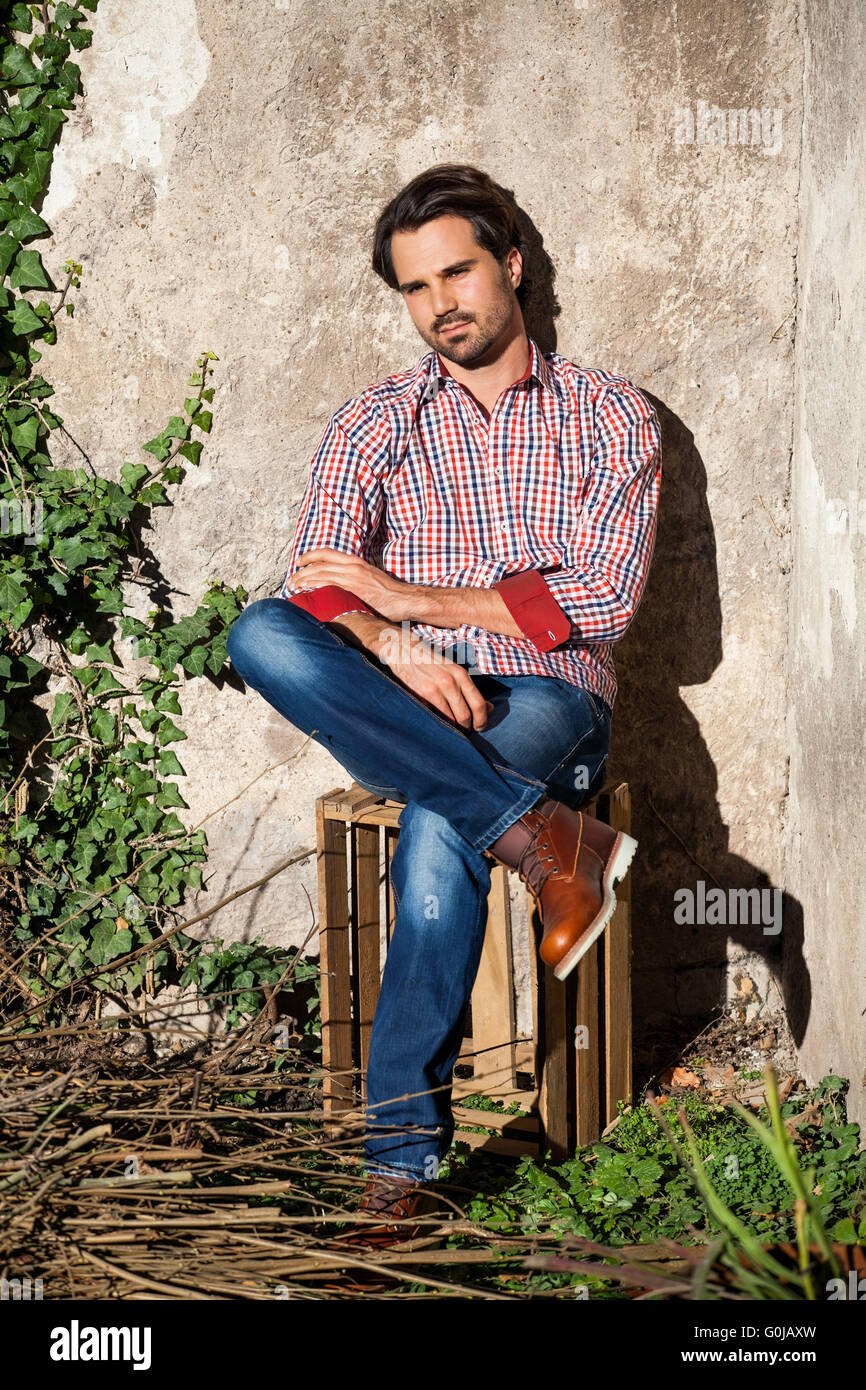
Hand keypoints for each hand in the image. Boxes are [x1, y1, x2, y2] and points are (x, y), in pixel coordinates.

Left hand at [287, 548, 415, 620]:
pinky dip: (315, 589)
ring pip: (321, 574)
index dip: (310, 556)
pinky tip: (306, 595)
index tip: (299, 562)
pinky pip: (329, 586)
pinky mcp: (354, 591)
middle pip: (319, 564)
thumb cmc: (391, 594)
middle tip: (291, 580)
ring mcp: (353, 578)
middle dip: (302, 572)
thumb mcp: (370, 580)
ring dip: (304, 581)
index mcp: (356, 562)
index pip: (327, 553)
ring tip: (293, 588)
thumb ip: (355, 580)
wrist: (407, 600)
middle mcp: (353, 567)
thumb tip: (341, 588)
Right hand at [376, 627, 493, 731]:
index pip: (478, 703)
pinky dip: (437, 724)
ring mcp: (433, 689)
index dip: (482, 720)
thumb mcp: (454, 670)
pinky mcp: (419, 696)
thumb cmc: (431, 662)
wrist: (403, 650)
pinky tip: (437, 723)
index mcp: (460, 674)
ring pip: (449, 719)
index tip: (480, 727)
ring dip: (452, 729)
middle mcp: (449, 682)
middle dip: (466, 728)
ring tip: (452, 730)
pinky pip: (433, 717)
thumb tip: (489, 708)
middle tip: (465, 732)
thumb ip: (469, 689)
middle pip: (464, 716)